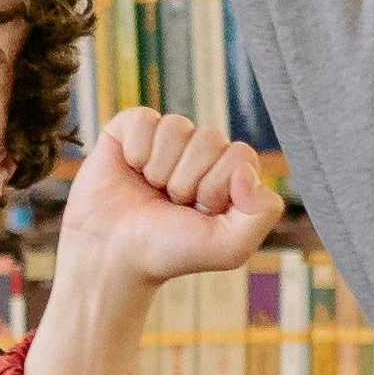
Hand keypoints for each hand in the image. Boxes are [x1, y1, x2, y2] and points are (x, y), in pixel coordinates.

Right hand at [54, 106, 278, 290]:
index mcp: (227, 175)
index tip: (198, 213)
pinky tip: (130, 169)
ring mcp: (165, 140)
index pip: (240, 155)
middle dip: (188, 180)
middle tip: (171, 205)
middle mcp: (199, 153)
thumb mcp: (230, 248)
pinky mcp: (130, 131)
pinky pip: (144, 119)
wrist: (112, 256)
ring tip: (150, 190)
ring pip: (177, 127)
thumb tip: (246, 170)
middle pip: (210, 139)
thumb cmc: (169, 252)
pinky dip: (136, 149)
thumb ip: (261, 213)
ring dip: (160, 168)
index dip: (217, 186)